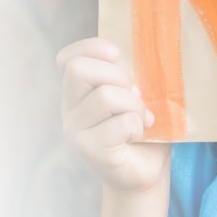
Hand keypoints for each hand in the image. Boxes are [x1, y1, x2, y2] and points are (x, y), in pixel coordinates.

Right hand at [57, 37, 170, 194]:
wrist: (148, 169)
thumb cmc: (145, 125)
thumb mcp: (138, 92)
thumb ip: (130, 72)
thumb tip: (142, 48)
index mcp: (79, 90)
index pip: (67, 58)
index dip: (92, 48)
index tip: (117, 55)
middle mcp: (70, 108)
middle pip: (79, 70)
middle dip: (117, 76)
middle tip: (136, 95)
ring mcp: (75, 130)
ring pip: (104, 96)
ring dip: (134, 105)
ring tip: (142, 118)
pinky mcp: (90, 150)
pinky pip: (121, 123)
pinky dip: (138, 126)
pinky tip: (138, 135)